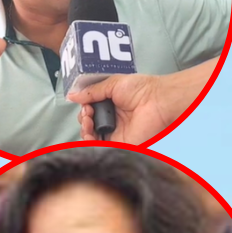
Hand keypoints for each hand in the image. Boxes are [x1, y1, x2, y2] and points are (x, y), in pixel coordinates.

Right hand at [67, 59, 213, 143]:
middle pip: (89, 126)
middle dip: (83, 119)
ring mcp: (117, 133)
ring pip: (93, 138)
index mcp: (111, 106)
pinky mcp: (122, 143)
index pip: (90, 112)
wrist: (158, 100)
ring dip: (85, 130)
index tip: (86, 105)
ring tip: (89, 121)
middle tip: (89, 112)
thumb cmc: (142, 89)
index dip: (84, 110)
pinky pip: (103, 148)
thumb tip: (72, 96)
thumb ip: (92, 92)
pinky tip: (90, 135)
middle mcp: (113, 120)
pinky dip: (92, 144)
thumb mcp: (112, 84)